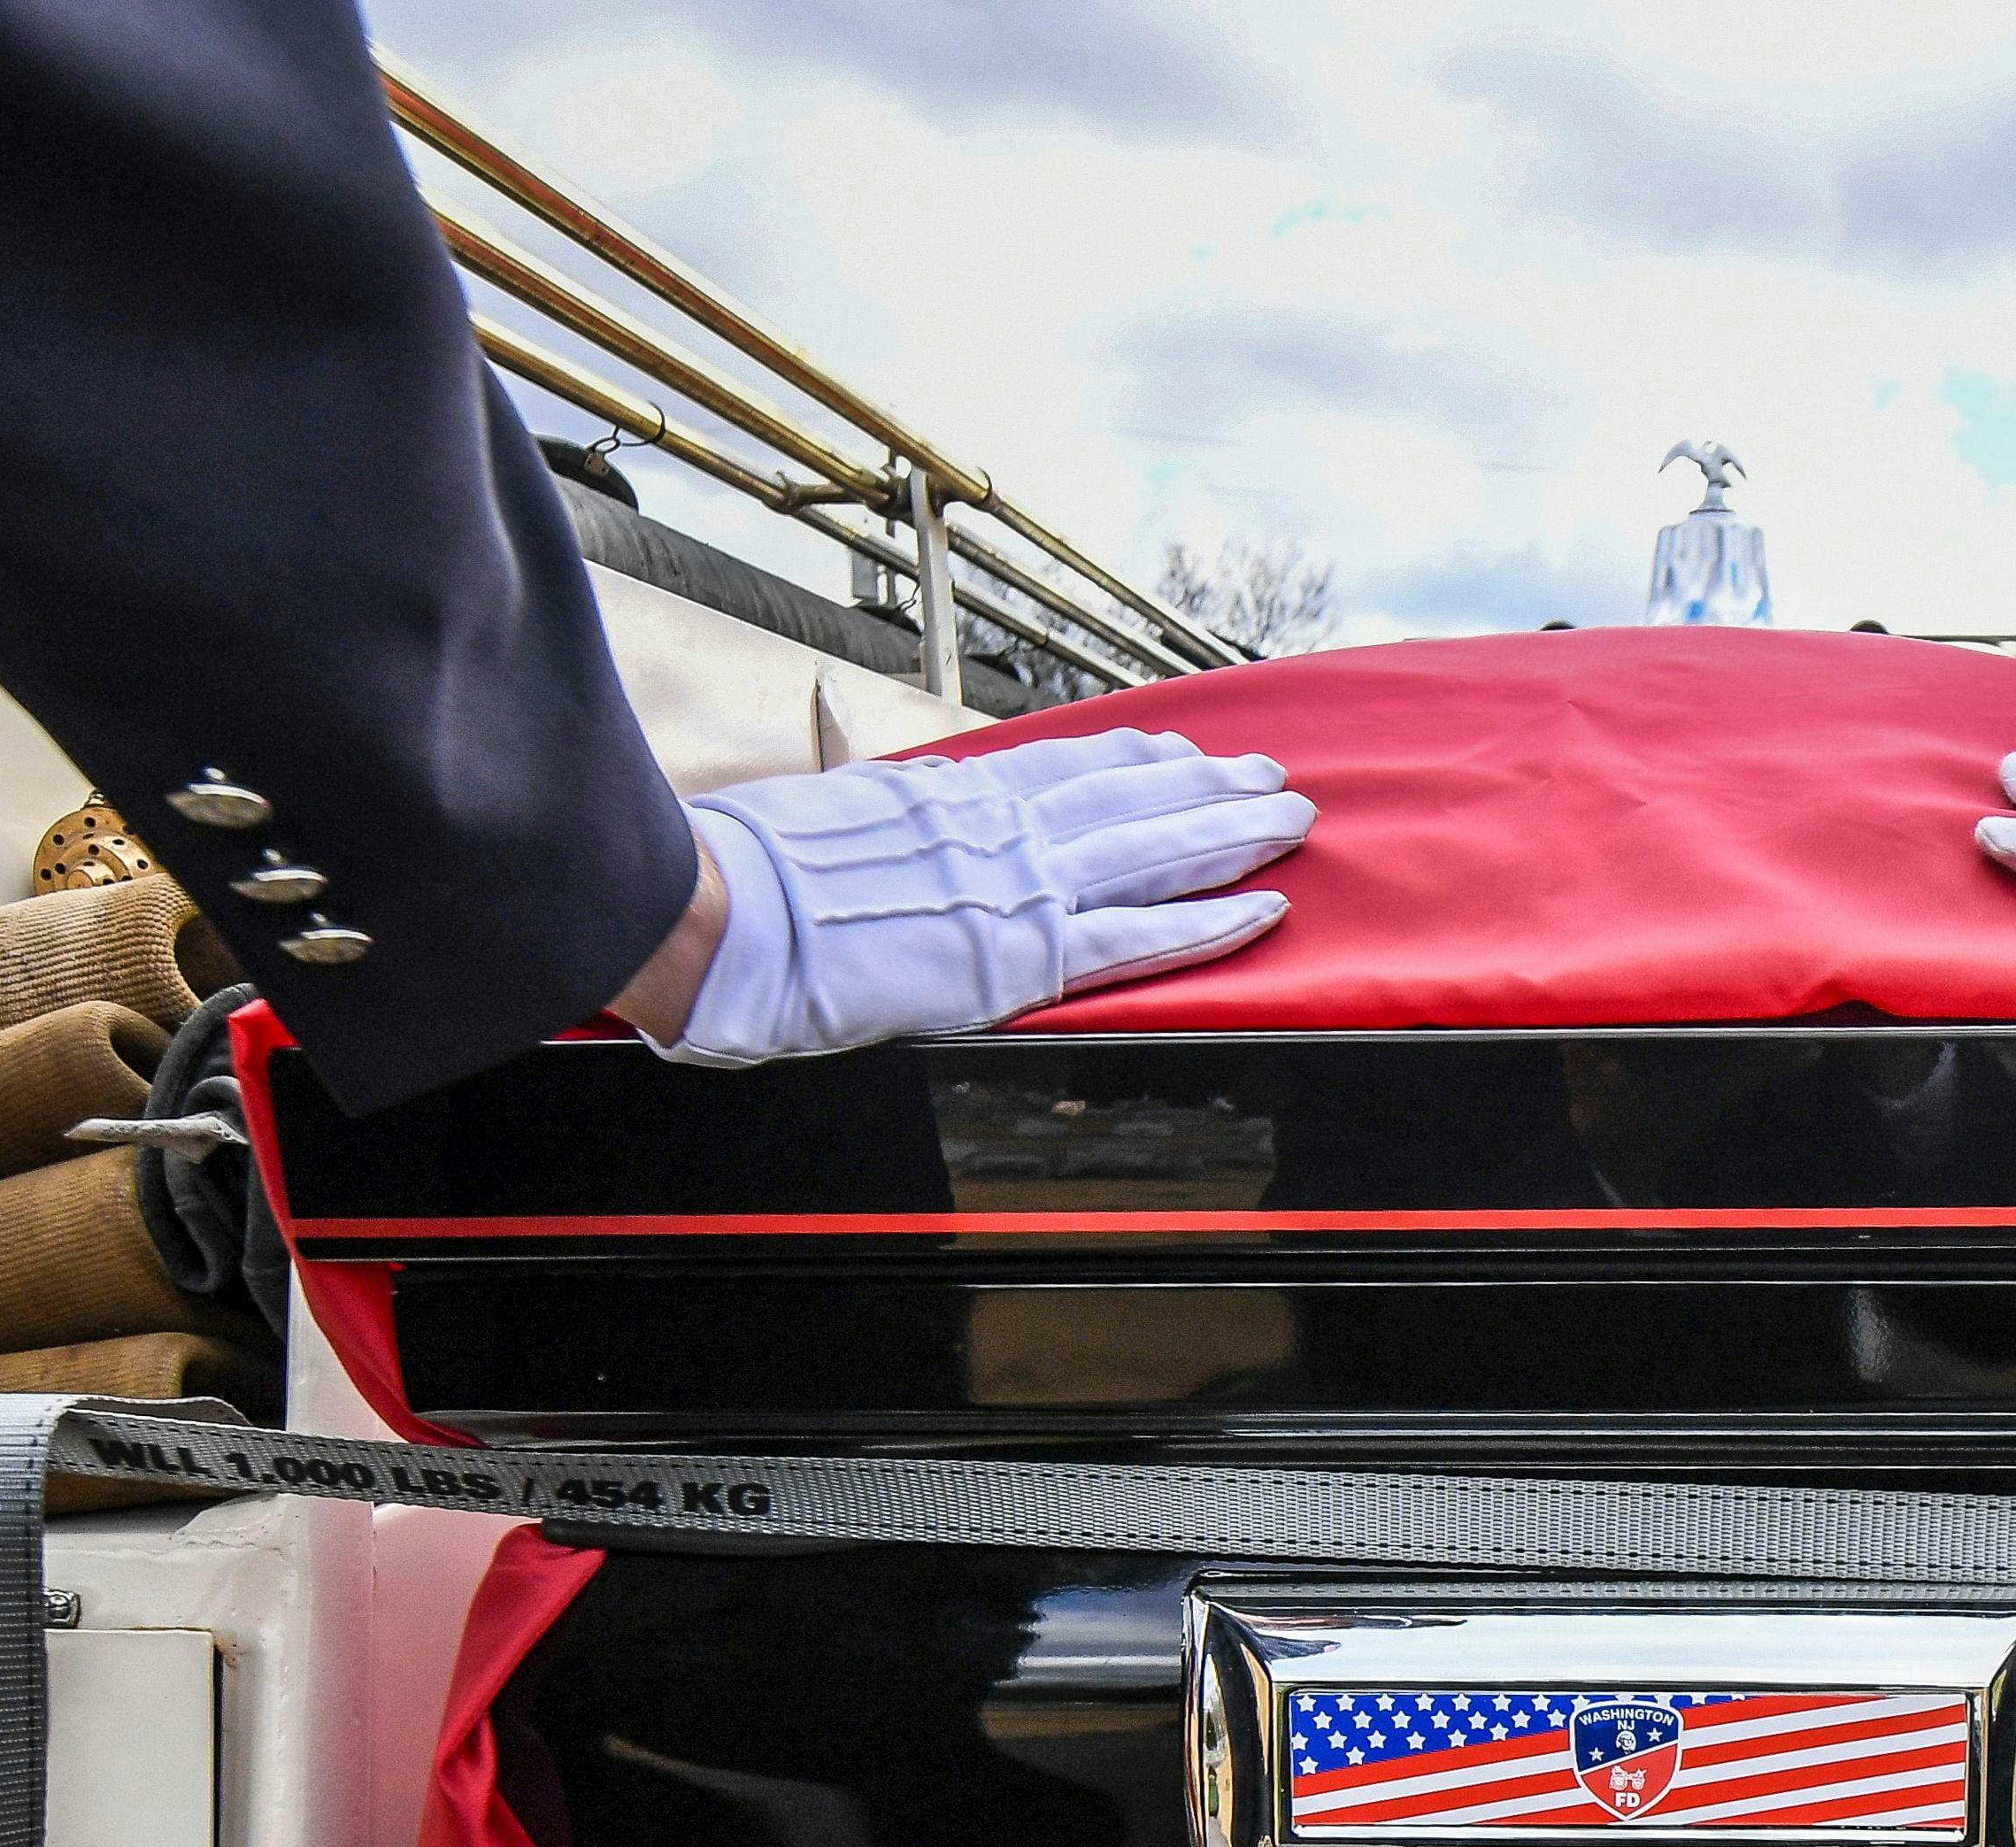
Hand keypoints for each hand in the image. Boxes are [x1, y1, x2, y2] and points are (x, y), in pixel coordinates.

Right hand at [622, 727, 1313, 1064]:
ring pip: (1154, 851)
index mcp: (950, 794)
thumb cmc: (748, 864)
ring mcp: (1018, 889)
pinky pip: (1138, 936)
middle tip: (1270, 778)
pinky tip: (1262, 909)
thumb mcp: (809, 794)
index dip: (1134, 761)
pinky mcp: (1023, 957)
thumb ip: (846, 768)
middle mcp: (999, 828)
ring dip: (1231, 835)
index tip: (1180, 753)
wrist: (724, 913)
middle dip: (1208, 789)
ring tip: (1291, 822)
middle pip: (1129, 798)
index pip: (1064, 767)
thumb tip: (830, 721)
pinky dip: (1206, 921)